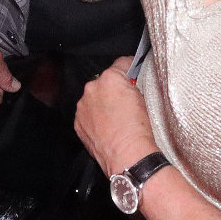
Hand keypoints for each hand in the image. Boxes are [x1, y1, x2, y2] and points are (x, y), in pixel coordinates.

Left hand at [75, 57, 156, 176]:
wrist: (127, 156)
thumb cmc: (138, 130)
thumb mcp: (143, 98)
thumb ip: (131, 85)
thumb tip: (128, 84)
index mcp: (110, 78)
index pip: (121, 63)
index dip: (129, 68)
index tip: (131, 72)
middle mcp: (92, 88)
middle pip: (104, 81)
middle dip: (113, 89)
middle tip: (124, 101)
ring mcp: (82, 106)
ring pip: (93, 98)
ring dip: (101, 103)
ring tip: (114, 117)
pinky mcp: (78, 122)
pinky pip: (87, 113)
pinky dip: (94, 117)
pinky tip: (106, 126)